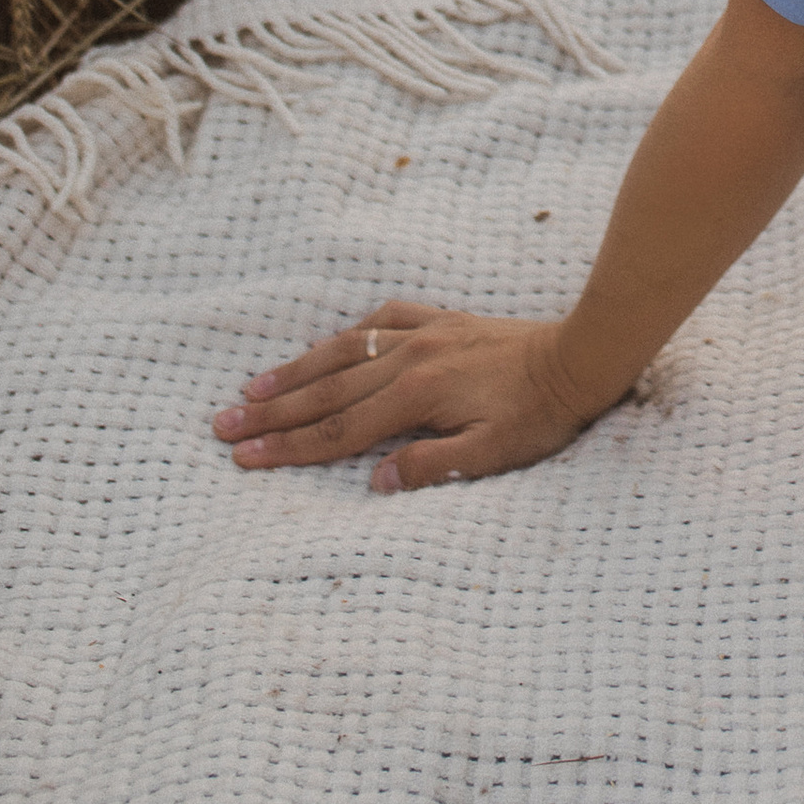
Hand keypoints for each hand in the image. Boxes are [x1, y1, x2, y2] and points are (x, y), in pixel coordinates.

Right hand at [212, 300, 621, 492]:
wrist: (581, 355)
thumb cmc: (541, 415)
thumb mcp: (493, 455)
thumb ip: (434, 468)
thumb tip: (376, 482)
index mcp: (417, 397)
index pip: (337, 431)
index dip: (287, 448)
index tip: (242, 458)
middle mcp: (411, 360)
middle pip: (327, 392)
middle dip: (271, 413)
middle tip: (222, 426)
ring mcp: (425, 334)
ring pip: (344, 354)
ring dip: (296, 372)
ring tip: (252, 388)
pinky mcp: (443, 320)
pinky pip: (383, 321)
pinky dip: (349, 334)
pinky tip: (331, 343)